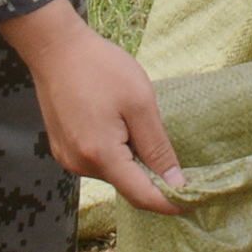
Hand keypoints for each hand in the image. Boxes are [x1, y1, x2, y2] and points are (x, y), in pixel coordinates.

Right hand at [0, 3, 185, 214]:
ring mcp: (68, 158)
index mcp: (101, 155)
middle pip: (127, 185)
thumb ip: (157, 147)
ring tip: (136, 122)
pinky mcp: (63, 148)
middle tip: (174, 150)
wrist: (55, 48)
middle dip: (153, 176)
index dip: (170, 203)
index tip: (195, 199)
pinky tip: (118, 123)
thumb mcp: (140, 103)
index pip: (142, 197)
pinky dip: (115, 151)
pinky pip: (98, 160)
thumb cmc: (100, 68)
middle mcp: (80, 165)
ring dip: (133, 159)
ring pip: (113, 172)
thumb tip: (175, 183)